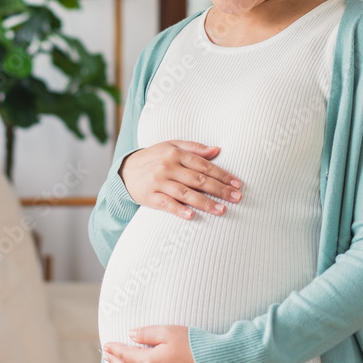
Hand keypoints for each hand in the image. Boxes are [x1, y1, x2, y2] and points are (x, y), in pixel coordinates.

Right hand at [118, 140, 240, 218]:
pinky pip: (167, 204)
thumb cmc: (153, 158)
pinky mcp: (150, 196)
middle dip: (219, 189)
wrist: (125, 171)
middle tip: (236, 198)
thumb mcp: (171, 146)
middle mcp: (168, 167)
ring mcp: (158, 182)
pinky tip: (192, 216)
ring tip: (222, 210)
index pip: (204, 165)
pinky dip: (179, 210)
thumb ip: (194, 148)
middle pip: (198, 179)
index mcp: (175, 153)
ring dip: (205, 202)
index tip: (237, 184)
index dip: (222, 175)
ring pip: (186, 193)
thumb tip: (217, 150)